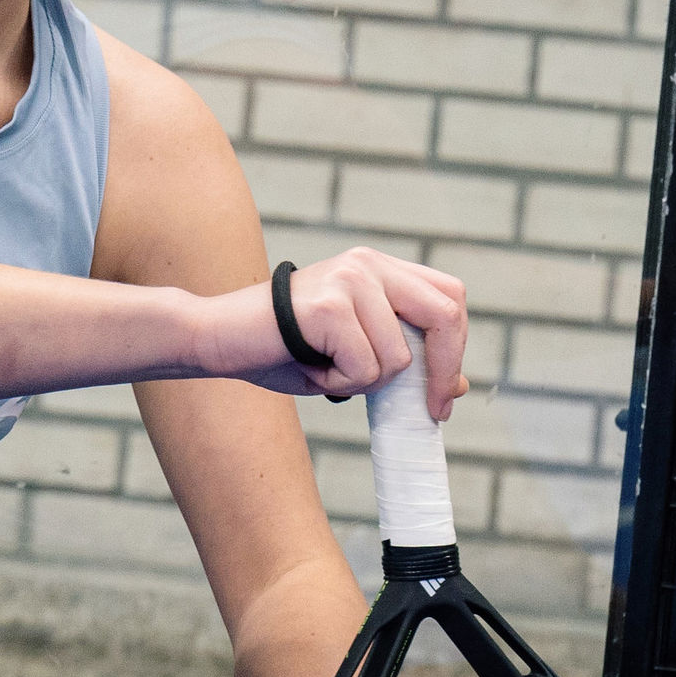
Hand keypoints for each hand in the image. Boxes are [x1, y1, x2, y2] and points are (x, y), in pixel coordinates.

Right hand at [212, 247, 469, 407]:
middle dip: (442, 372)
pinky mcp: (330, 305)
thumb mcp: (355, 357)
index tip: (443, 395)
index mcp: (380, 269)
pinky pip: (365, 368)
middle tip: (432, 411)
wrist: (216, 339)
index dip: (456, 348)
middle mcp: (369, 265)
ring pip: (398, 357)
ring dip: (364, 381)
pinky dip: (339, 382)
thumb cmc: (284, 351)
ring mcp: (350, 279)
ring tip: (323, 367)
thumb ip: (405, 362)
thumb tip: (459, 385)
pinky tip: (309, 366)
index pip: (449, 298)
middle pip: (445, 316)